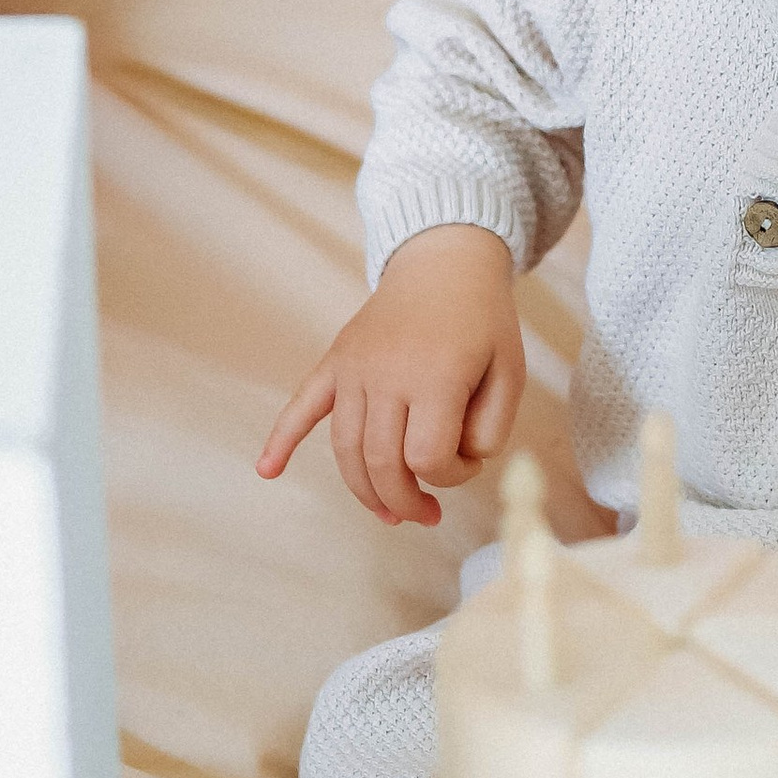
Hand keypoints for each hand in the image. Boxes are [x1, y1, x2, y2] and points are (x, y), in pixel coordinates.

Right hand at [256, 224, 524, 524]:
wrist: (445, 263)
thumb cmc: (483, 322)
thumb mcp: (511, 372)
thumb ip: (491, 429)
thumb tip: (452, 464)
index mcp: (435, 377)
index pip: (429, 458)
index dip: (451, 477)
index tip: (470, 463)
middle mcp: (386, 374)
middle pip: (381, 462)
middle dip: (406, 500)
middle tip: (428, 514)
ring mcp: (354, 367)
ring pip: (346, 448)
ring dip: (365, 492)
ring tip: (390, 513)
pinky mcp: (336, 361)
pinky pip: (301, 404)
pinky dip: (281, 439)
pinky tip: (267, 470)